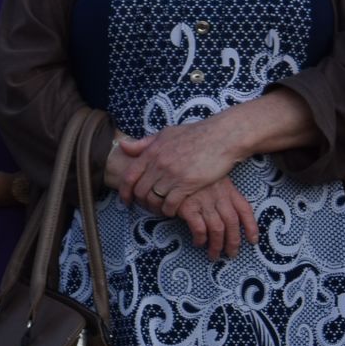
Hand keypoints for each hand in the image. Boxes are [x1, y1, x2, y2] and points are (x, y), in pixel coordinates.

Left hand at [116, 117, 244, 217]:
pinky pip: (170, 203)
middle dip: (140, 202)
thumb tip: (122, 145)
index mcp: (151, 152)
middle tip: (146, 207)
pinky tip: (171, 211)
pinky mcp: (187, 183)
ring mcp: (172, 174)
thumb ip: (144, 143)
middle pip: (140, 190)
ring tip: (159, 210)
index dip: (125, 190)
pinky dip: (168, 210)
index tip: (126, 200)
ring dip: (155, 207)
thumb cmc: (195, 134)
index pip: (130, 176)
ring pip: (153, 198)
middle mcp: (158, 163)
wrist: (221, 137)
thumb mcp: (166, 134)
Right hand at [174, 177, 257, 261]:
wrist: (171, 163)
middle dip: (233, 242)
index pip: (244, 209)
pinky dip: (201, 239)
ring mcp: (204, 202)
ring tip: (214, 255)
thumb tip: (226, 211)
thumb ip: (220, 190)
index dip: (251, 227)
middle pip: (232, 223)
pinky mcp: (188, 207)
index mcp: (227, 188)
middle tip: (231, 254)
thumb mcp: (211, 176)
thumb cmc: (190, 170)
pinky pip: (199, 228)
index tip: (253, 240)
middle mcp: (219, 196)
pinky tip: (198, 242)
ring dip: (217, 245)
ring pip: (217, 229)